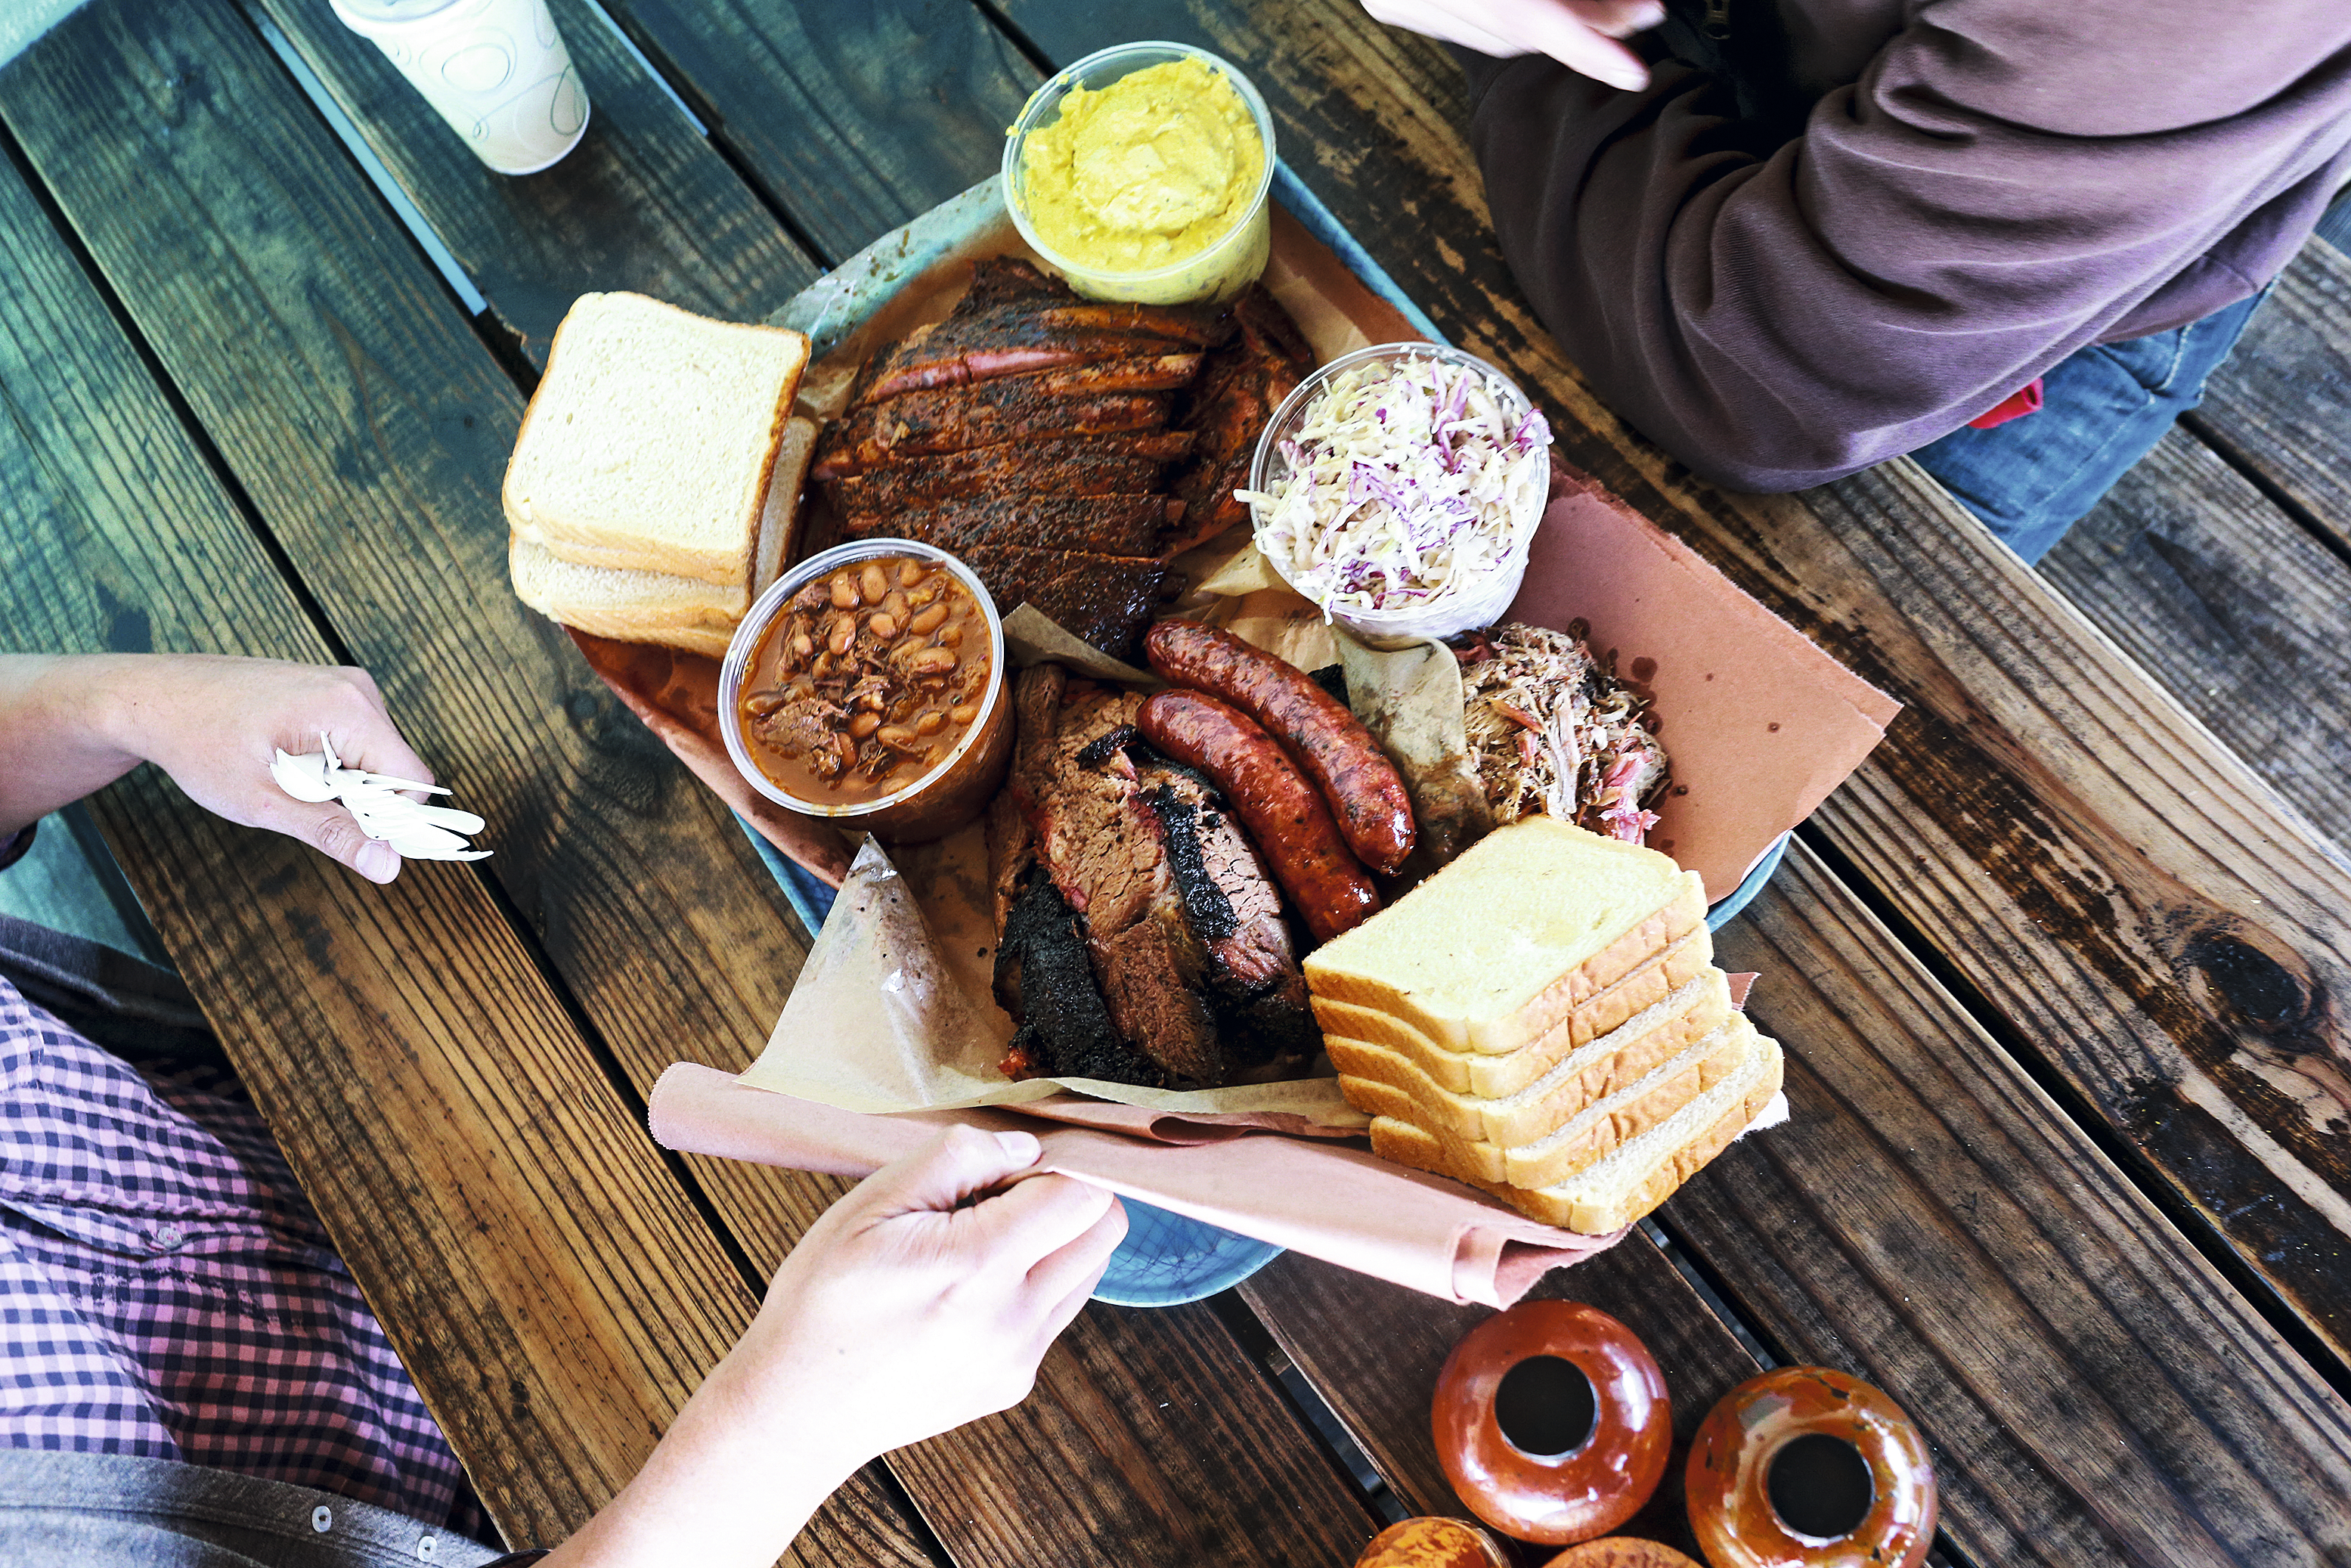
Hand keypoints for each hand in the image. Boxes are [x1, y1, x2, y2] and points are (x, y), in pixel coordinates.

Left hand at [0, 653, 434, 883]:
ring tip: (286, 777)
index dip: (392, 820)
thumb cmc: (199, 744)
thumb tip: (388, 867)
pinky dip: (332, 762)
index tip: (344, 835)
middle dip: (361, 800)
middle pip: (397, 769)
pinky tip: (286, 760)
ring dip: (344, 782)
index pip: (414, 781)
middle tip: (297, 801)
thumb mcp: (265, 802)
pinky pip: (357, 739)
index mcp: (348, 709)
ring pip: (377, 756)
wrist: (152, 696)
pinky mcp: (331, 688)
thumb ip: (332, 833)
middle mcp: (357, 689)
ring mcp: (345, 684)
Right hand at [542, 1126, 1125, 1567]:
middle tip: (996, 1200)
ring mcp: (1019, 1357)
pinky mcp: (1014, 1383)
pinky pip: (1055, 1313)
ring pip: (1088, 1270)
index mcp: (978, 1266)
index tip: (1007, 1168)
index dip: (1054, 1164)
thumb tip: (1025, 1148)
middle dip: (1069, 1198)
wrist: (799, 1408)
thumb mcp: (868, 1205)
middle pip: (1105, 1230)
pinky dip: (1032, 1286)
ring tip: (976, 1246)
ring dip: (1055, 1242)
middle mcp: (1012, 1318)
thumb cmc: (824, 1297)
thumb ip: (954, 1159)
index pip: (1083, 1194)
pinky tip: (966, 1291)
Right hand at [1363, 0, 1662, 90]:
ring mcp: (1398, 0)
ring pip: (1496, 39)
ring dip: (1556, 27)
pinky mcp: (1392, 4)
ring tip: (1608, 7)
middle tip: (1639, 14)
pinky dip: (1515, 21)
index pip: (1525, 14)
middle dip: (1586, 29)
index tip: (1631, 72)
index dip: (1584, 46)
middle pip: (1516, 33)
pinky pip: (1471, 28)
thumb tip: (1622, 9)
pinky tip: (1556, 6)